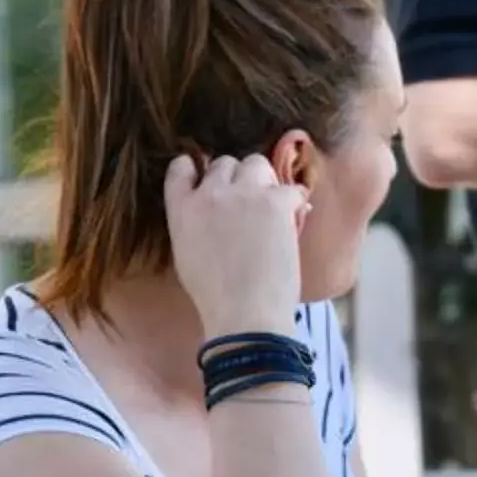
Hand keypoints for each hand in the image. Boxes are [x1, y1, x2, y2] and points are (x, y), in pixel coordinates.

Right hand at [164, 153, 305, 340]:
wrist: (245, 313)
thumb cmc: (215, 295)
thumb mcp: (186, 254)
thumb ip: (194, 223)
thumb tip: (212, 212)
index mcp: (183, 208)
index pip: (181, 168)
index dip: (196, 168)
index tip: (207, 177)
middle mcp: (210, 193)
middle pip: (225, 163)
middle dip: (236, 178)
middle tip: (248, 202)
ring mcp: (243, 194)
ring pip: (256, 164)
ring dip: (264, 180)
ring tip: (271, 205)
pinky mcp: (275, 202)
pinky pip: (290, 188)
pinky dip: (294, 201)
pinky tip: (295, 217)